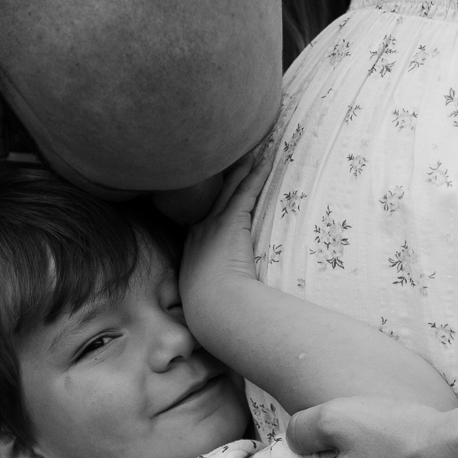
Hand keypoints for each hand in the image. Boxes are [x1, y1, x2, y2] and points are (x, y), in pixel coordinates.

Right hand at [179, 141, 274, 340]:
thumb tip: (222, 296)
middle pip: (209, 194)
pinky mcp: (231, 222)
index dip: (205, 197)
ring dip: (238, 166)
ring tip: (248, 147)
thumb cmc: (213, 311)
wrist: (215, 308)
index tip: (209, 183)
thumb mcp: (205, 297)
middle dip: (218, 174)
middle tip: (222, 152)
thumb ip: (211, 289)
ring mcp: (212, 224)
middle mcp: (198, 231)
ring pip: (226, 187)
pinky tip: (266, 159)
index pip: (199, 214)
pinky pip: (245, 191)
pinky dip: (256, 174)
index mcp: (191, 248)